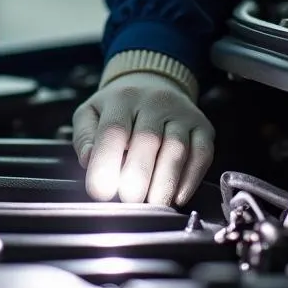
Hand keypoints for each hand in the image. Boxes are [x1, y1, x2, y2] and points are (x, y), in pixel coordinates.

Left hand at [72, 72, 213, 206]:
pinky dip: (191, 179)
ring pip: (177, 149)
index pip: (114, 130)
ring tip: (153, 205)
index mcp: (122, 99)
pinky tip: (177, 196)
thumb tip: (88, 160)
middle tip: (129, 202)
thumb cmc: (119, 107)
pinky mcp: (203, 127)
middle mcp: (154, 102)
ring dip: (165, 183)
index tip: (100, 192)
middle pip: (148, 140)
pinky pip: (202, 154)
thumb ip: (85, 137)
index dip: (106, 164)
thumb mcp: (91, 112)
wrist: (154, 82)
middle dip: (138, 177)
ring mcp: (181, 113)